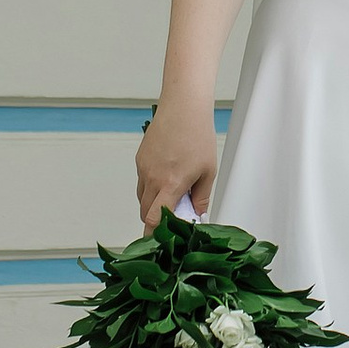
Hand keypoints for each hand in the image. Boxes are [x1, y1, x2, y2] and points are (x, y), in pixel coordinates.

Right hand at [136, 98, 217, 226]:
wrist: (183, 107)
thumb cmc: (198, 135)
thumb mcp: (208, 171)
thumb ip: (201, 198)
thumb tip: (197, 215)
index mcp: (170, 183)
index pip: (154, 219)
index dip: (155, 234)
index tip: (163, 240)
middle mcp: (153, 177)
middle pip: (145, 213)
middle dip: (156, 221)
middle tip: (174, 219)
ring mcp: (143, 168)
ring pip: (142, 198)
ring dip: (153, 204)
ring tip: (173, 195)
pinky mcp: (140, 159)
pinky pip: (142, 182)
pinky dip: (151, 188)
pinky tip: (167, 178)